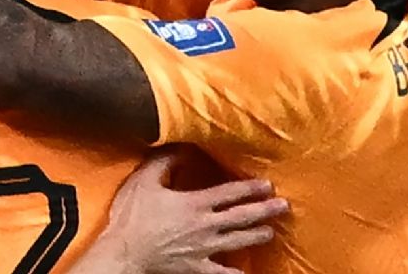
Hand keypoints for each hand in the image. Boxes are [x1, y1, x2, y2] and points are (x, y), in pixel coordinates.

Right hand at [92, 152, 287, 273]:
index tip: (268, 185)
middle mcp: (205, 226)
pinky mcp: (195, 268)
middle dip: (264, 210)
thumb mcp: (144, 180)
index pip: (229, 193)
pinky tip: (244, 273)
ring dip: (256, 236)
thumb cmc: (132, 216)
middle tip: (283, 206)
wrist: (124, 253)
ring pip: (237, 242)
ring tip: (271, 232)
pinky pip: (220, 273)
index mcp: (194, 204)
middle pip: (241, 217)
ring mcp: (203, 249)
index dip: (250, 188)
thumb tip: (180, 147)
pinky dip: (234, 273)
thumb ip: (164, 161)